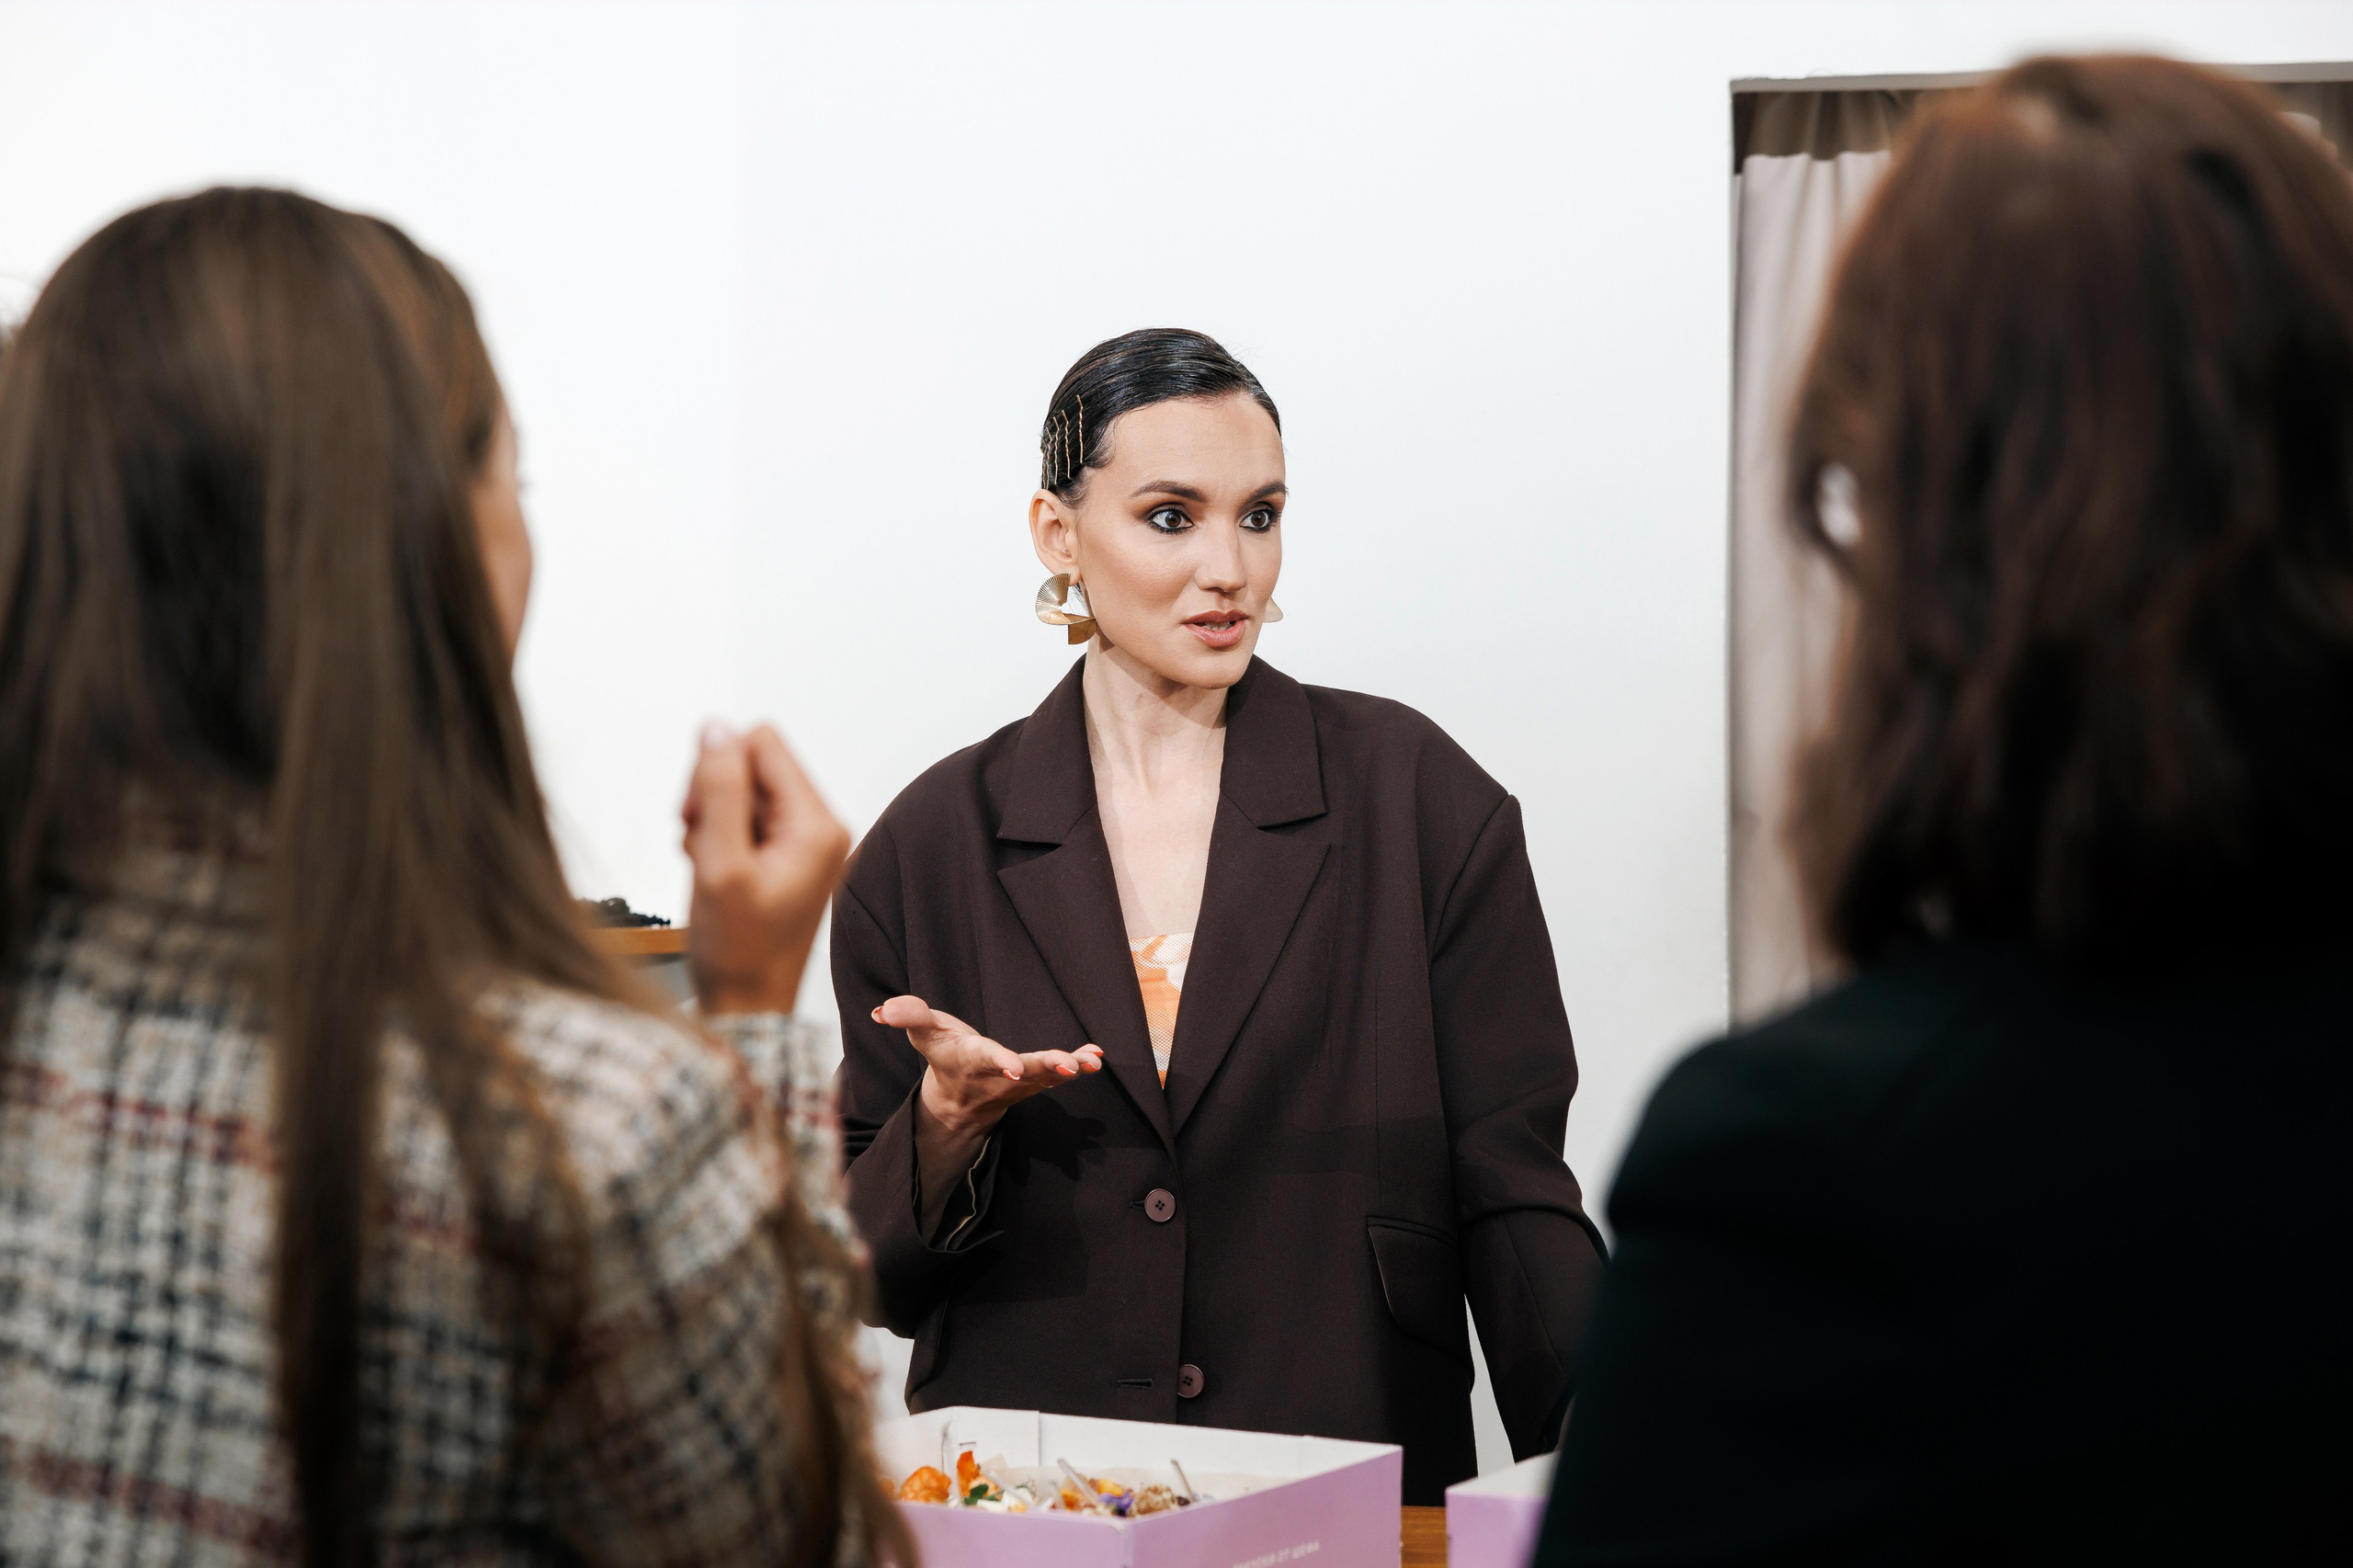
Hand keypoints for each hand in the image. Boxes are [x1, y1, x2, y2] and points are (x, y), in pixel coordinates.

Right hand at [681, 721, 850, 1014]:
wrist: (747, 1007)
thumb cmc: (738, 950)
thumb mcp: (720, 863)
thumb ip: (719, 789)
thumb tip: (716, 727)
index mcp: (817, 823)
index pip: (762, 743)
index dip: (719, 769)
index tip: (702, 817)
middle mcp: (819, 825)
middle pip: (752, 763)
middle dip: (713, 796)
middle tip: (702, 846)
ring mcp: (803, 842)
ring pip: (741, 791)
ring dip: (712, 820)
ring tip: (708, 865)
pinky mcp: (786, 856)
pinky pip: (744, 819)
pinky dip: (718, 838)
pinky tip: (714, 871)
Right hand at [875, 995, 1103, 1140]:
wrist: (959, 1099)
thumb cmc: (944, 1054)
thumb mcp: (923, 1032)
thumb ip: (909, 1015)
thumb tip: (883, 1010)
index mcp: (968, 1060)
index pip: (984, 1059)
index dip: (999, 1062)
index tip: (1015, 1069)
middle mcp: (997, 1075)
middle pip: (1025, 1071)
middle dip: (1046, 1067)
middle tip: (1069, 1066)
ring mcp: (1020, 1083)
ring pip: (1047, 1077)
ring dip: (1070, 1068)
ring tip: (1092, 1062)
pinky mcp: (1036, 1082)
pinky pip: (1058, 1076)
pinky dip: (1078, 1066)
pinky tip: (1096, 1057)